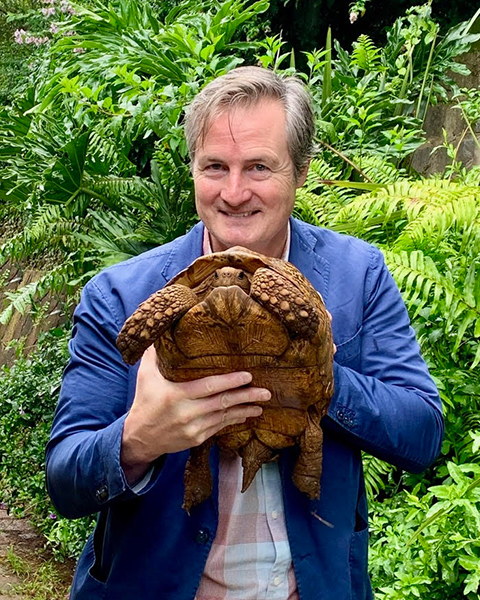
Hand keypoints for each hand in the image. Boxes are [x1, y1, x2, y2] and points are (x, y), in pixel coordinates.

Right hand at [121, 346, 270, 483]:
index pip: (208, 387)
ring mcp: (193, 428)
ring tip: (261, 404)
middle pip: (222, 403)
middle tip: (265, 392)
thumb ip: (155, 355)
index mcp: (176, 395)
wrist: (139, 437)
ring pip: (224, 417)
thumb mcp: (145, 376)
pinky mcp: (197, 438)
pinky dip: (234, 420)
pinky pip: (220, 427)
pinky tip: (246, 414)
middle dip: (246, 397)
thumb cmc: (144, 401)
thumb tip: (162, 331)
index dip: (230, 382)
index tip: (248, 376)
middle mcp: (187, 413)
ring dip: (245, 410)